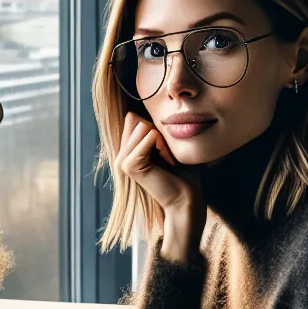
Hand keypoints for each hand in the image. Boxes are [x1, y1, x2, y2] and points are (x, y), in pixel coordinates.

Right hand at [114, 113, 203, 262]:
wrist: (186, 198)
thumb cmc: (183, 173)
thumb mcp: (166, 144)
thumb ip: (153, 128)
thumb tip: (141, 110)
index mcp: (128, 150)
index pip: (133, 117)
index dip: (153, 127)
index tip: (165, 150)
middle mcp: (122, 154)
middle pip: (135, 118)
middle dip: (156, 132)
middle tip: (167, 156)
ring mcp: (122, 160)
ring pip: (142, 125)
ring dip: (161, 140)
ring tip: (167, 160)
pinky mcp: (129, 165)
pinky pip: (148, 136)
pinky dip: (162, 146)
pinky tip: (166, 163)